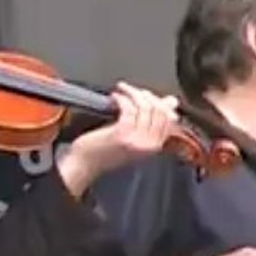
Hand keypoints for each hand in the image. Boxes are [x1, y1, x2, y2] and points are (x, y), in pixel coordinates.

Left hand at [59, 82, 178, 195]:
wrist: (85, 164)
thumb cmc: (104, 151)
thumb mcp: (134, 136)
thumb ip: (150, 120)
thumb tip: (170, 101)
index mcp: (155, 146)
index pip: (169, 118)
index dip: (159, 102)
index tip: (147, 95)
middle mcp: (150, 145)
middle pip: (159, 111)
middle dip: (146, 95)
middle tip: (133, 91)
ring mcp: (137, 140)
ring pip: (145, 108)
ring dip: (133, 93)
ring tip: (123, 90)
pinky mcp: (122, 135)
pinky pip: (130, 110)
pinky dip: (123, 99)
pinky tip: (116, 97)